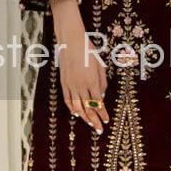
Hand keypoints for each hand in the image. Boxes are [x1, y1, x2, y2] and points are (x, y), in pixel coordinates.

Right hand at [50, 0, 109, 132]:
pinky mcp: (63, 82)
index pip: (98, 103)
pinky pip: (67, 99)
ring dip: (84, 117)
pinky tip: (76, 113)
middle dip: (94, 120)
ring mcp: (71, 85)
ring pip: (77, 106)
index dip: (103, 113)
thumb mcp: (100, 65)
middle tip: (99, 130)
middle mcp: (81, 85)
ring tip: (89, 124)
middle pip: (88, 108)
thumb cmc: (88, 50)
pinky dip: (71, 108)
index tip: (106, 120)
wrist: (71, 41)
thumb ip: (102, 82)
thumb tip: (102, 96)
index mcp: (92, 81)